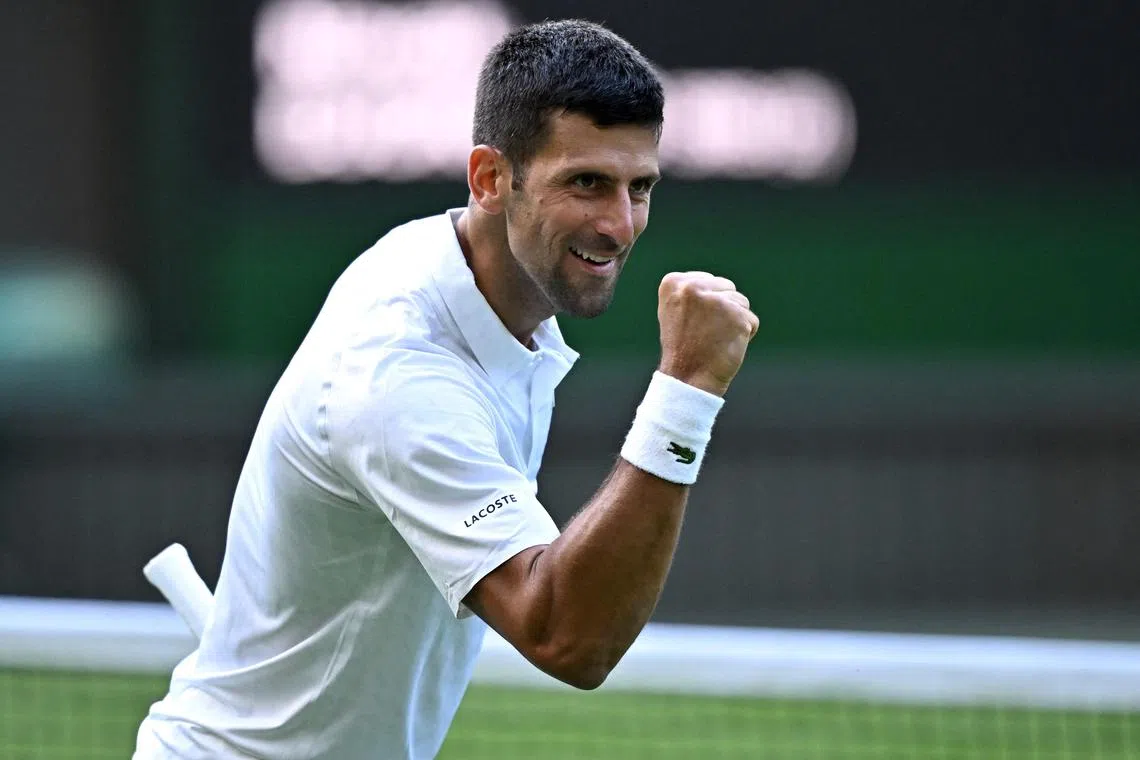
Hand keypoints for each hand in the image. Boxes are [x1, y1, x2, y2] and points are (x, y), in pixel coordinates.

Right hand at [655, 272, 759, 396]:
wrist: (687, 379)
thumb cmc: (683, 348)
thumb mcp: (677, 311)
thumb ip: (694, 292)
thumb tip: (720, 285)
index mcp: (674, 282)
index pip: (709, 281)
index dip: (706, 306)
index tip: (692, 324)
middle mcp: (692, 287)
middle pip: (727, 288)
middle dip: (723, 310)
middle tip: (704, 333)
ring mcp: (716, 301)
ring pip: (741, 302)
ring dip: (734, 322)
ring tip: (714, 340)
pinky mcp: (736, 316)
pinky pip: (752, 321)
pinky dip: (745, 335)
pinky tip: (726, 346)